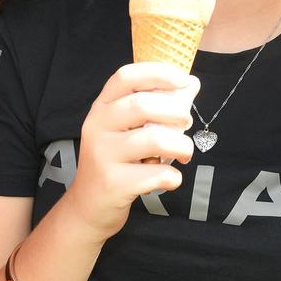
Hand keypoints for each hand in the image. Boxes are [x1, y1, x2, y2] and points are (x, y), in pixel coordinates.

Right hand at [61, 62, 197, 240]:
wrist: (88, 207)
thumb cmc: (116, 162)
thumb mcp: (128, 130)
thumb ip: (159, 106)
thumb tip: (191, 84)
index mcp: (102, 107)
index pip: (127, 76)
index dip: (159, 73)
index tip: (184, 80)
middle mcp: (97, 126)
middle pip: (144, 105)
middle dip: (177, 111)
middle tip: (187, 123)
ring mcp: (103, 155)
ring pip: (155, 139)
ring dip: (182, 145)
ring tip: (184, 153)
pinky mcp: (113, 183)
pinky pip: (157, 174)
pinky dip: (174, 176)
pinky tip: (170, 178)